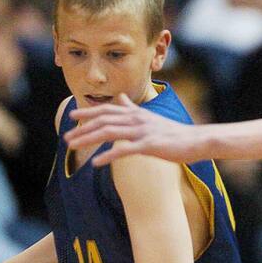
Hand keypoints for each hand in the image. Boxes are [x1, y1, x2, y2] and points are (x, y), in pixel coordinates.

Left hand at [65, 94, 205, 164]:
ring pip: (109, 133)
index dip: (88, 112)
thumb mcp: (150, 118)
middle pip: (103, 121)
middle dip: (82, 128)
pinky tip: (95, 163)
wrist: (195, 141)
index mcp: (136, 113)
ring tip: (73, 147)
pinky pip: (124, 151)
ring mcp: (142, 132)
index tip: (71, 116)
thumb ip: (133, 109)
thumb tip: (122, 98)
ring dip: (88, 139)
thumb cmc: (173, 133)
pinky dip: (108, 156)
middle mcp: (136, 119)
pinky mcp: (149, 145)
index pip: (107, 110)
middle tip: (66, 138)